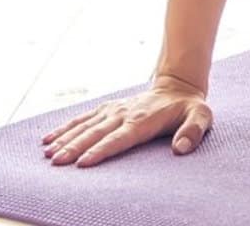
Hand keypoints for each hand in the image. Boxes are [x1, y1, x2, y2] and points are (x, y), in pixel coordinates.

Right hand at [40, 75, 211, 167]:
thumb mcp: (201, 117)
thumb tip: (181, 149)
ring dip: (66, 139)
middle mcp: (124, 114)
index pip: (119, 138)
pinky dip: (65, 128)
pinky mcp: (108, 108)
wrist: (178, 86)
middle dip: (75, 148)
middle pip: (96, 133)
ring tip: (48, 154)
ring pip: (85, 126)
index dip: (101, 150)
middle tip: (56, 163)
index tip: (83, 163)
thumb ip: (193, 131)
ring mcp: (114, 110)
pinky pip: (83, 118)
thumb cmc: (188, 108)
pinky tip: (48, 139)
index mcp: (143, 120)